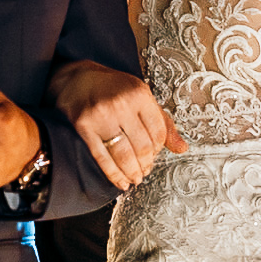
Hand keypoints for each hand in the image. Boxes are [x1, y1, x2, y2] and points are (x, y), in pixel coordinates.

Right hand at [51, 59, 184, 189]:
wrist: (78, 79)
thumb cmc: (112, 88)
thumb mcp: (141, 96)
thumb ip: (162, 122)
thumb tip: (181, 148)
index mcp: (139, 94)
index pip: (158, 131)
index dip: (159, 149)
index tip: (155, 155)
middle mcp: (121, 104)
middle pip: (141, 146)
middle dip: (146, 164)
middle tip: (145, 171)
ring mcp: (101, 116)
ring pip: (123, 155)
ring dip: (132, 172)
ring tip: (135, 178)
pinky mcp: (84, 127)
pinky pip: (102, 157)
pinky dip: (113, 174)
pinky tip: (120, 181)